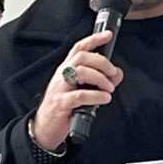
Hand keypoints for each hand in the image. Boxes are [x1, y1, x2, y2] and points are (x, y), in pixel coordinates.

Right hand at [31, 31, 123, 150]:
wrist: (45, 129)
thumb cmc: (64, 108)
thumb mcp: (83, 91)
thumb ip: (100, 81)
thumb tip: (117, 74)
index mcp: (67, 70)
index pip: (79, 49)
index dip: (93, 39)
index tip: (107, 35)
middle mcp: (62, 75)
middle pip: (82, 57)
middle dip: (102, 62)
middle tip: (113, 73)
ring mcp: (60, 88)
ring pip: (80, 72)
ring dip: (100, 79)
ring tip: (109, 88)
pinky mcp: (61, 103)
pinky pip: (79, 95)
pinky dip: (96, 96)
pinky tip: (104, 98)